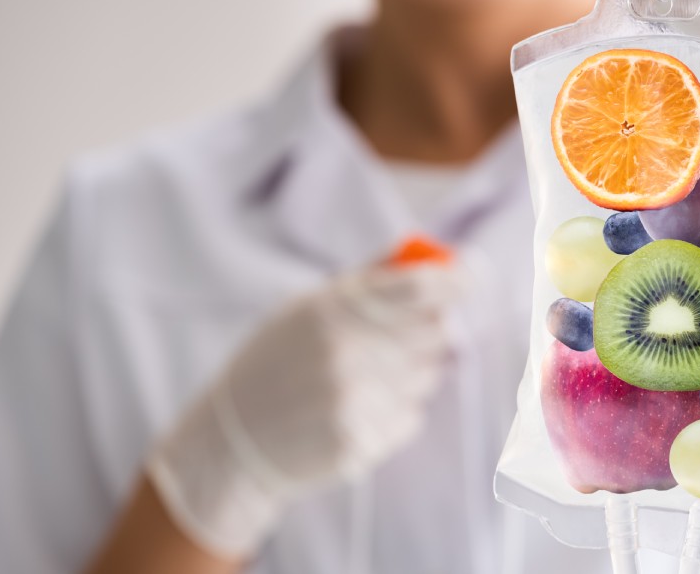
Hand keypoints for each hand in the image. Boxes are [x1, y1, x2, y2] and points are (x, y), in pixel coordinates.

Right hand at [146, 264, 460, 557]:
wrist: (233, 441)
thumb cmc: (275, 364)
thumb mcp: (306, 309)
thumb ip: (370, 282)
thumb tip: (434, 258)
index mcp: (331, 310)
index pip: (418, 288)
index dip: (453, 281)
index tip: (466, 279)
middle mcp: (346, 352)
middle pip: (434, 331)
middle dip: (431, 330)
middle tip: (403, 337)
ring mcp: (354, 400)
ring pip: (428, 376)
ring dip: (413, 373)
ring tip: (365, 378)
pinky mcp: (361, 441)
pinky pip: (412, 416)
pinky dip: (397, 411)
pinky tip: (358, 410)